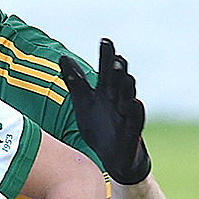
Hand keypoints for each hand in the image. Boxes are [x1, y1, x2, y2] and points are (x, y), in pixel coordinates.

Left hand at [58, 38, 151, 183]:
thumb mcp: (83, 103)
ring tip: (126, 75)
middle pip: (118, 83)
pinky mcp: (131, 134)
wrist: (112, 159)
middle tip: (116, 56)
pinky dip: (135, 112)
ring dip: (127, 88)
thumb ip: (75, 81)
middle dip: (118, 70)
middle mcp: (118, 102)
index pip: (106, 72)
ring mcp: (126, 117)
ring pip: (128, 99)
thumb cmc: (99, 128)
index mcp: (106, 93)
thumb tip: (63, 56)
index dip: (106, 57)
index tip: (105, 39)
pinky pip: (135, 122)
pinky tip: (135, 103)